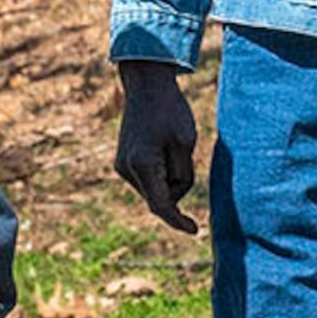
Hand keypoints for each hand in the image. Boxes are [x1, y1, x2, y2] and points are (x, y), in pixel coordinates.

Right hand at [114, 60, 202, 234]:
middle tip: (184, 154)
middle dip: (177, 186)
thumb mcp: (186, 143)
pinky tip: (162, 147)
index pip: (161, 206)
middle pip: (160, 197)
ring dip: (169, 178)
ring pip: (154, 189)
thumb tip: (173, 197)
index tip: (194, 231)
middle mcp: (127, 169)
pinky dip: (161, 172)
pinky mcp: (123, 161)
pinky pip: (148, 179)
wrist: (146, 85)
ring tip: (171, 145)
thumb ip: (182, 176)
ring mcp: (122, 166)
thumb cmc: (170, 111)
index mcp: (143, 165)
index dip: (178, 221)